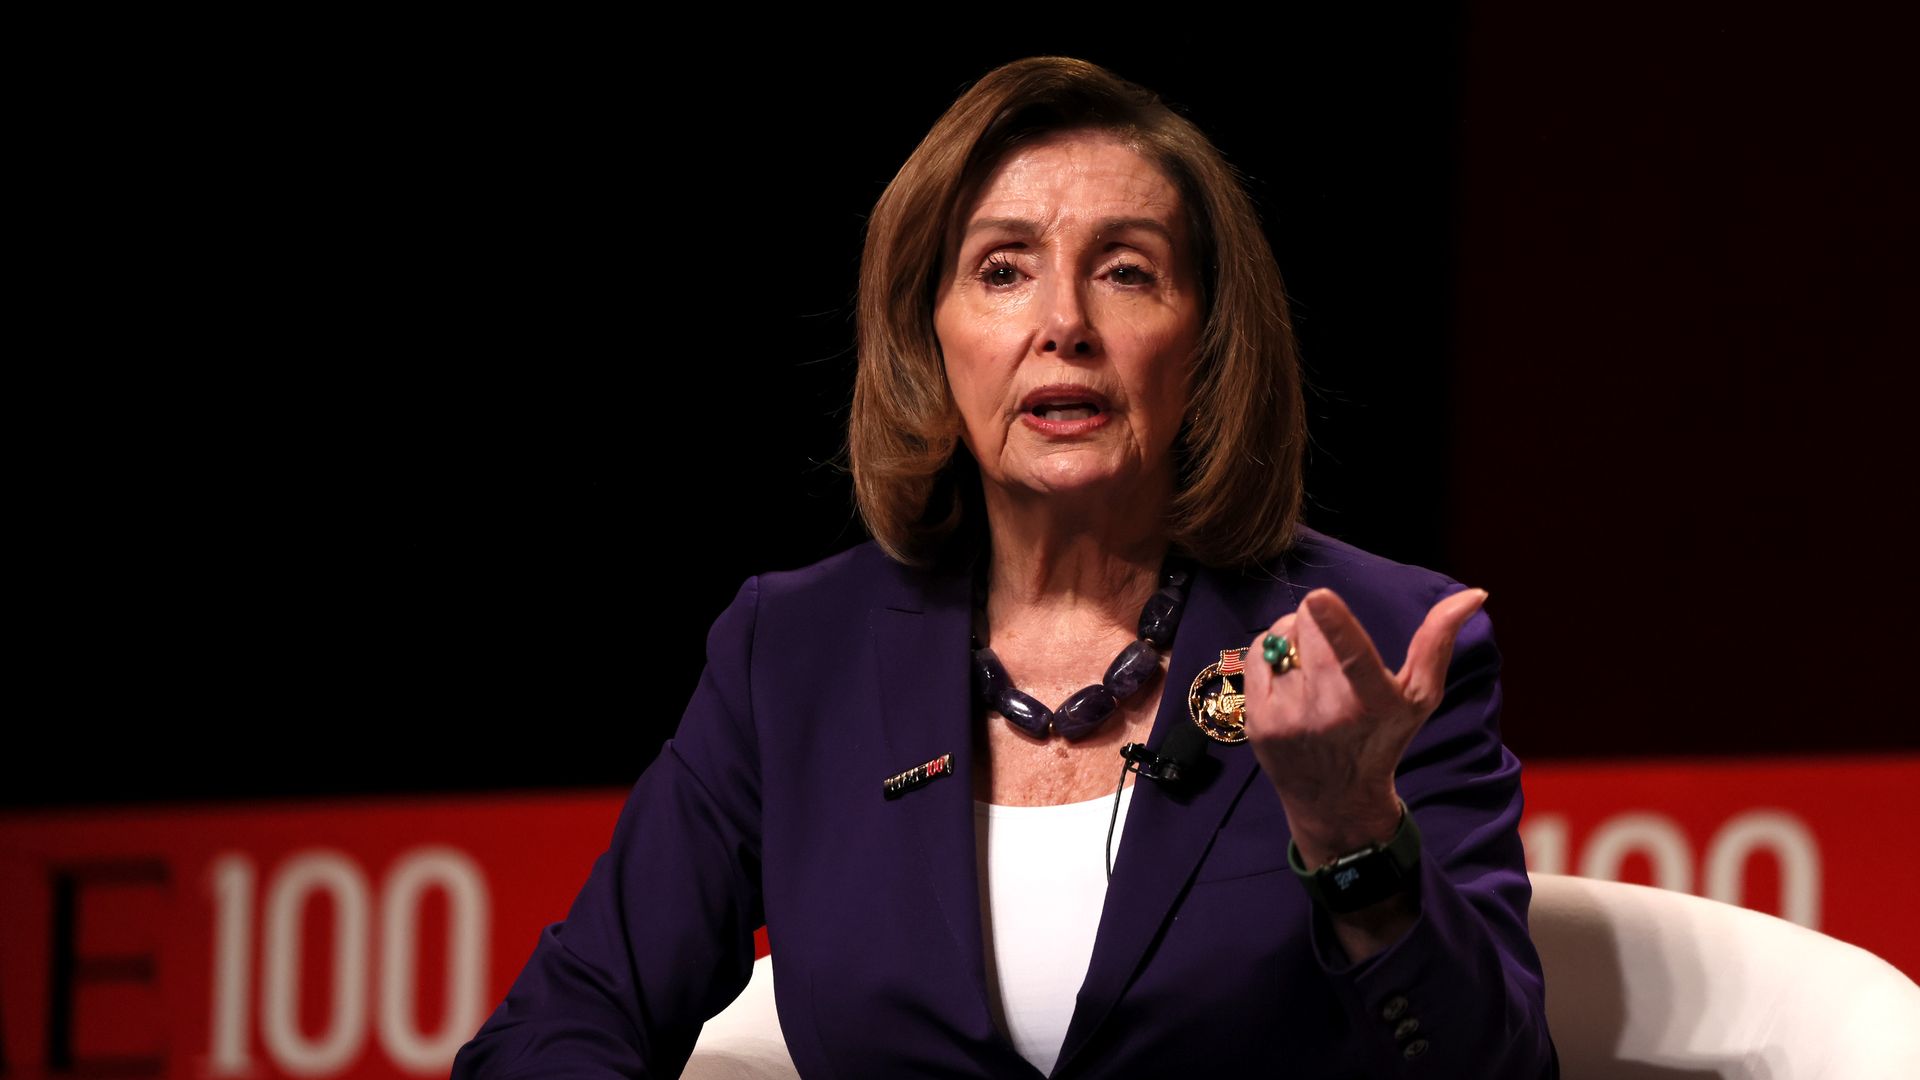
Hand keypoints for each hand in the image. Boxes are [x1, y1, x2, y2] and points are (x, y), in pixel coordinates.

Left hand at [1242, 586, 1487, 867]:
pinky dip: (1271, 651)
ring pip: (1281, 637)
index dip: (1337, 624)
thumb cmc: (1384, 737)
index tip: (1320, 597)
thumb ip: (1438, 641)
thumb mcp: (1420, 696)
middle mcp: (1329, 714)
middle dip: (1319, 622)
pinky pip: (1257, 655)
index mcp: (1374, 704)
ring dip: (1296, 637)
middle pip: (1309, 627)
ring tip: (1314, 669)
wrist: (1336, 799)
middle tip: (1333, 650)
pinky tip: (1290, 674)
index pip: (1353, 658)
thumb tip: (1476, 593)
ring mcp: (1289, 719)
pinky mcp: (1259, 722)